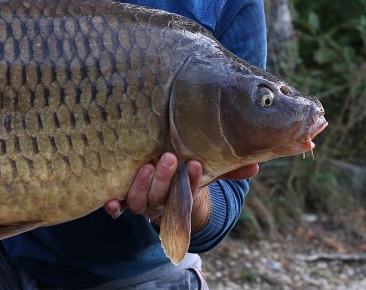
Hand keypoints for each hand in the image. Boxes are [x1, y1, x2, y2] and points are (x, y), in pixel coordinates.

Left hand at [104, 155, 259, 228]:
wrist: (162, 188)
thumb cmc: (185, 173)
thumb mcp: (206, 169)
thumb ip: (228, 168)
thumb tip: (255, 165)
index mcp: (181, 195)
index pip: (189, 191)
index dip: (193, 181)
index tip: (196, 164)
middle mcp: (159, 201)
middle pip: (161, 196)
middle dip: (165, 179)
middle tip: (171, 157)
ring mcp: (140, 200)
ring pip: (138, 201)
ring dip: (141, 186)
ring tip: (146, 166)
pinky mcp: (122, 197)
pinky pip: (116, 207)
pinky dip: (113, 206)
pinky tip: (110, 200)